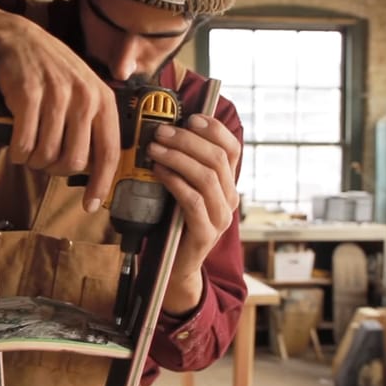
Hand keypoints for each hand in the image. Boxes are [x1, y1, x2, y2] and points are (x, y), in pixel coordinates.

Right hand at [0, 0, 119, 211]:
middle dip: (56, 170)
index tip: (91, 203)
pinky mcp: (29, 97)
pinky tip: (18, 144)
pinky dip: (18, 152)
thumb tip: (94, 167)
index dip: (101, 184)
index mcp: (102, 100)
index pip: (109, 152)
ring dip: (34, 161)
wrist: (19, 39)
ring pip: (47, 155)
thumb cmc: (51, 69)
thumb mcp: (83, 90)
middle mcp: (84, 98)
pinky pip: (24, 144)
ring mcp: (57, 97)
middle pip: (74, 161)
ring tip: (30, 150)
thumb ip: (92, 124)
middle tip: (45, 163)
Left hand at [145, 114, 241, 313]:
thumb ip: (182, 166)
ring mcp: (220, 217)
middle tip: (160, 132)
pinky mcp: (205, 233)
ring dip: (177, 158)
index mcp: (227, 185)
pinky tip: (158, 172)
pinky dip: (175, 181)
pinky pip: (193, 200)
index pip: (231, 150)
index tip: (191, 118)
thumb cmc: (173, 224)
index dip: (214, 130)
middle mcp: (230, 199)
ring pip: (206, 177)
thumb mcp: (181, 190)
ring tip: (154, 149)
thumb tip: (166, 131)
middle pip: (216, 159)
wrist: (173, 267)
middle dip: (187, 140)